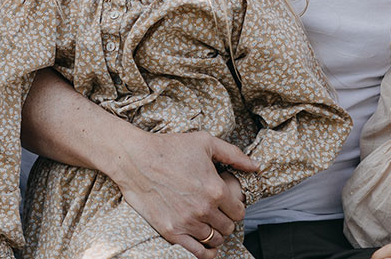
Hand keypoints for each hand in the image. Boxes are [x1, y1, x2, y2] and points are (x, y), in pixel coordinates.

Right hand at [112, 131, 257, 258]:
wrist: (135, 158)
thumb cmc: (169, 147)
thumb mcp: (205, 142)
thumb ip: (233, 155)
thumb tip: (255, 166)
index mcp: (216, 190)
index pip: (239, 211)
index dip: (235, 208)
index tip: (227, 204)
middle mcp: (204, 209)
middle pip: (228, 227)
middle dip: (226, 220)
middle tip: (217, 213)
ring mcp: (187, 222)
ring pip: (215, 240)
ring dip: (215, 233)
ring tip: (208, 224)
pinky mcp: (171, 231)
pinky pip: (197, 252)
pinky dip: (206, 252)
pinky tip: (206, 246)